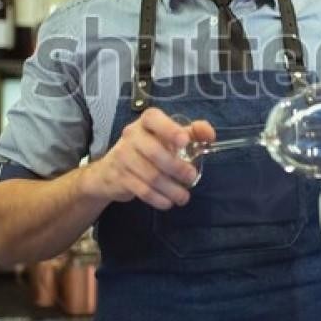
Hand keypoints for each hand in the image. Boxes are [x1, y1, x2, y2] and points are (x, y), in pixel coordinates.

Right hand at [78, 108, 215, 210]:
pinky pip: (142, 190)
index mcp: (146, 122)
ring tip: (183, 197)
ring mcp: (122, 156)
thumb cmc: (147, 148)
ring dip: (171, 189)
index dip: (170, 130)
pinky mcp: (119, 177)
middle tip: (191, 177)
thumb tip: (210, 134)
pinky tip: (168, 202)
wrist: (110, 170)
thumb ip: (192, 133)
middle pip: (155, 152)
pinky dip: (158, 199)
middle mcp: (132, 136)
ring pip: (150, 175)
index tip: (184, 141)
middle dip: (177, 168)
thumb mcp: (168, 137)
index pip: (154, 119)